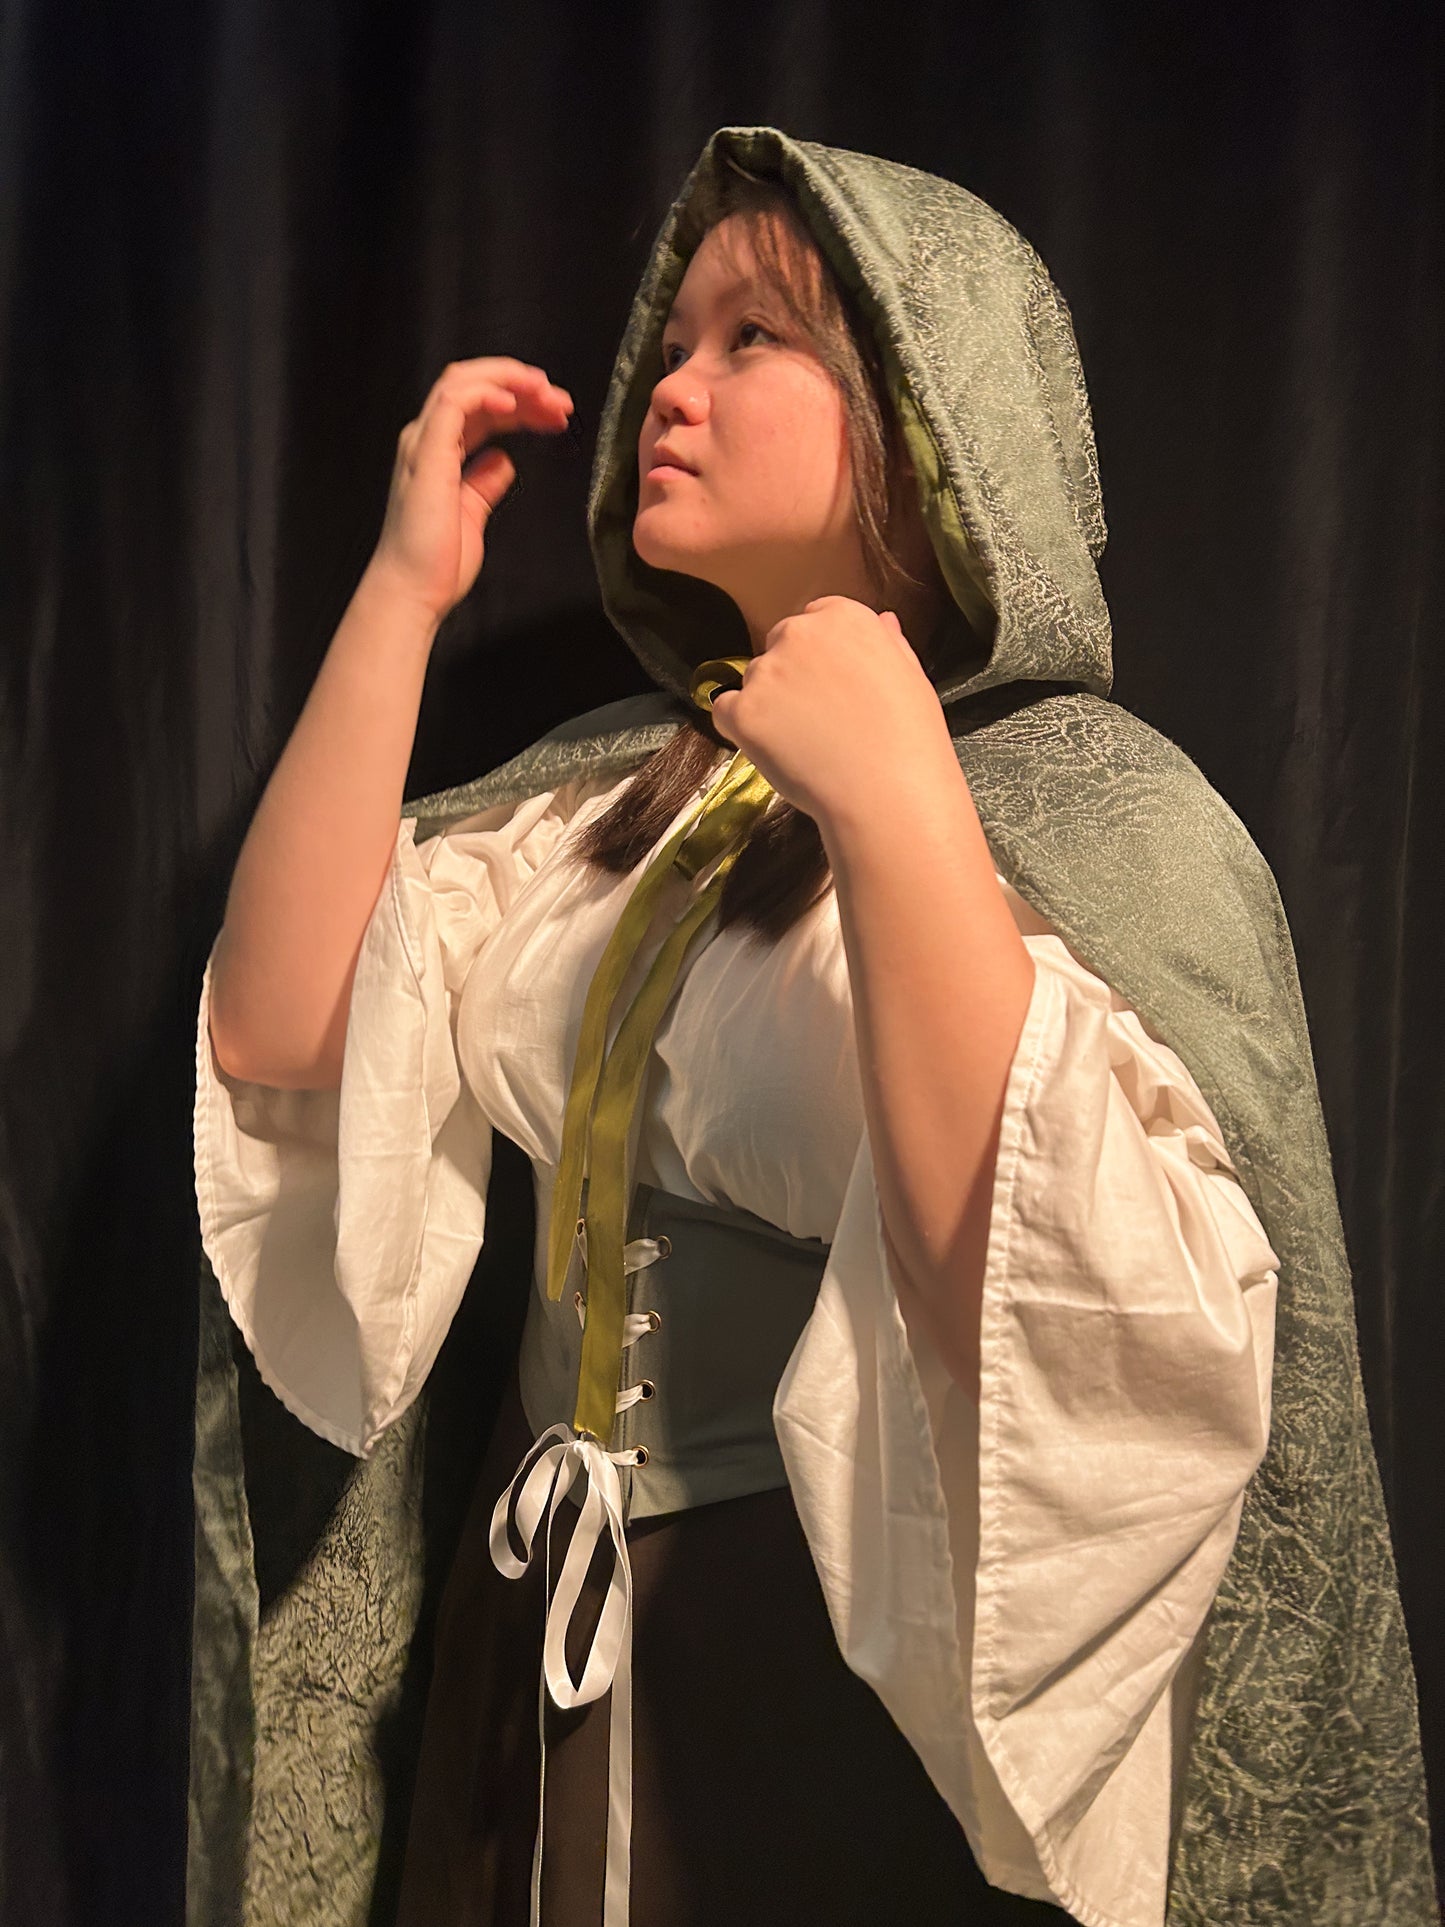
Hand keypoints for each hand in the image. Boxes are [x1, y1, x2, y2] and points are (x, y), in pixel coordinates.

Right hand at [369, 357, 573, 622]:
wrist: (412, 591)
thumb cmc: (437, 563)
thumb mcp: (474, 513)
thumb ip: (485, 483)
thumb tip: (503, 461)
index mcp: (438, 451)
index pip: (481, 407)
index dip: (521, 403)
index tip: (558, 415)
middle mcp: (427, 440)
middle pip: (474, 385)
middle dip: (521, 384)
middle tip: (562, 400)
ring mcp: (423, 444)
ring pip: (462, 382)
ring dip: (509, 381)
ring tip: (547, 393)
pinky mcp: (427, 455)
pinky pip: (454, 403)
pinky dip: (486, 393)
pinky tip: (515, 403)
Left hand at [708, 596, 956, 830]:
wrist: (887, 792)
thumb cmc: (910, 738)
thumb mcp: (910, 676)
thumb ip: (887, 643)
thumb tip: (882, 621)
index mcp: (842, 616)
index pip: (814, 620)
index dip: (822, 657)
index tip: (834, 687)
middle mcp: (798, 632)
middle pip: (780, 646)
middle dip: (791, 676)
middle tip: (819, 719)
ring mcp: (765, 672)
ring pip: (754, 681)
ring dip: (768, 705)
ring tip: (804, 743)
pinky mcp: (742, 711)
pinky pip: (725, 712)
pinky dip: (740, 729)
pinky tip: (773, 751)